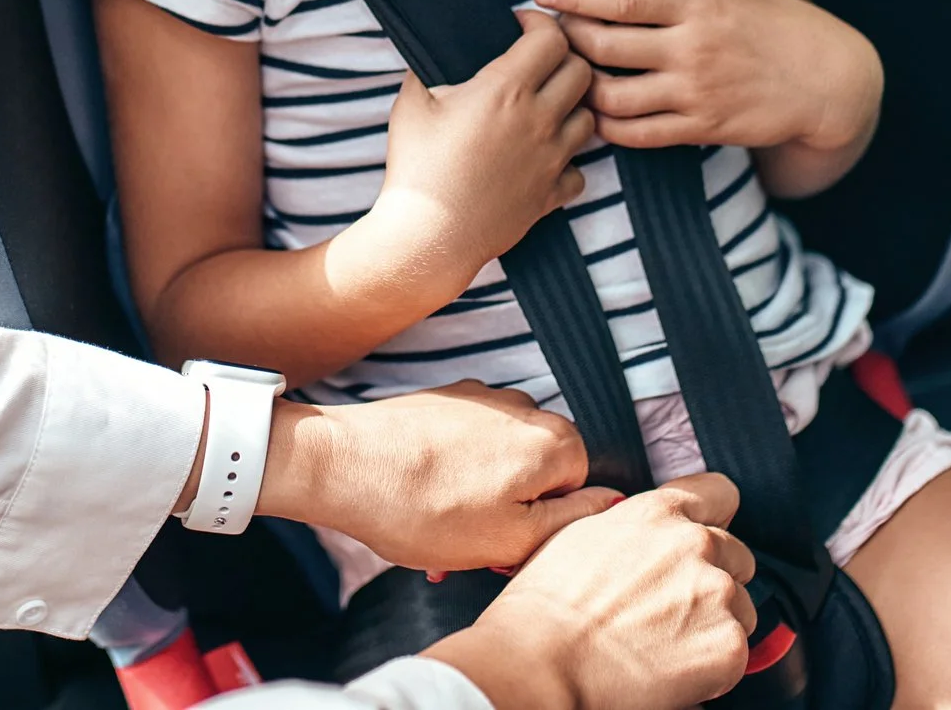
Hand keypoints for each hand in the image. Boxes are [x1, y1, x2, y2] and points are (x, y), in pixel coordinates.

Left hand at [259, 382, 618, 572]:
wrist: (340, 465)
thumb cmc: (420, 507)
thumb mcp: (510, 538)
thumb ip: (570, 522)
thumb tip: (610, 503)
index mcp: (552, 441)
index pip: (581, 492)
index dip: (544, 529)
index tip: (506, 550)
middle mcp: (524, 408)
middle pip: (538, 475)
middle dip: (508, 517)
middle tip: (468, 550)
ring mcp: (481, 399)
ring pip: (500, 464)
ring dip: (477, 501)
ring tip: (436, 534)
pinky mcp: (444, 400)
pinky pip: (466, 447)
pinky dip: (452, 477)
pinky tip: (420, 504)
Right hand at [360, 12, 594, 296]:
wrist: (428, 236)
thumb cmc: (417, 168)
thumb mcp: (411, 103)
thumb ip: (428, 68)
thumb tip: (434, 53)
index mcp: (505, 90)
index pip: (551, 38)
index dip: (539, 24)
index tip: (521, 27)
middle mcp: (538, 121)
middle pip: (582, 72)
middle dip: (564, 59)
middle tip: (539, 64)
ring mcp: (550, 160)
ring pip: (589, 119)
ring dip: (571, 108)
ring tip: (543, 109)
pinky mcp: (551, 195)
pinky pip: (579, 170)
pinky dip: (567, 162)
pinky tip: (541, 159)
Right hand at [425, 475, 759, 709]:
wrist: (543, 662)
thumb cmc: (547, 608)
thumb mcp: (582, 534)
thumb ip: (631, 525)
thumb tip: (648, 535)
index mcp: (659, 511)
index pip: (720, 493)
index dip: (714, 518)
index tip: (708, 535)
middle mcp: (696, 544)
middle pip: (737, 554)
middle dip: (713, 578)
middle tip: (673, 607)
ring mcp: (716, 593)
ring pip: (740, 607)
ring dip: (715, 623)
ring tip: (666, 643)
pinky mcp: (728, 644)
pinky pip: (738, 653)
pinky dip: (713, 665)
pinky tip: (671, 667)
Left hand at [534, 0, 879, 192]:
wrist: (829, 79)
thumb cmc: (778, 25)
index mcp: (698, 4)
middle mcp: (692, 48)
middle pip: (603, 48)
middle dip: (563, 41)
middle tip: (543, 36)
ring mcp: (695, 93)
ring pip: (611, 98)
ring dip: (579, 89)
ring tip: (565, 78)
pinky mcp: (701, 128)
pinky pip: (637, 135)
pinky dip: (606, 127)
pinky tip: (594, 114)